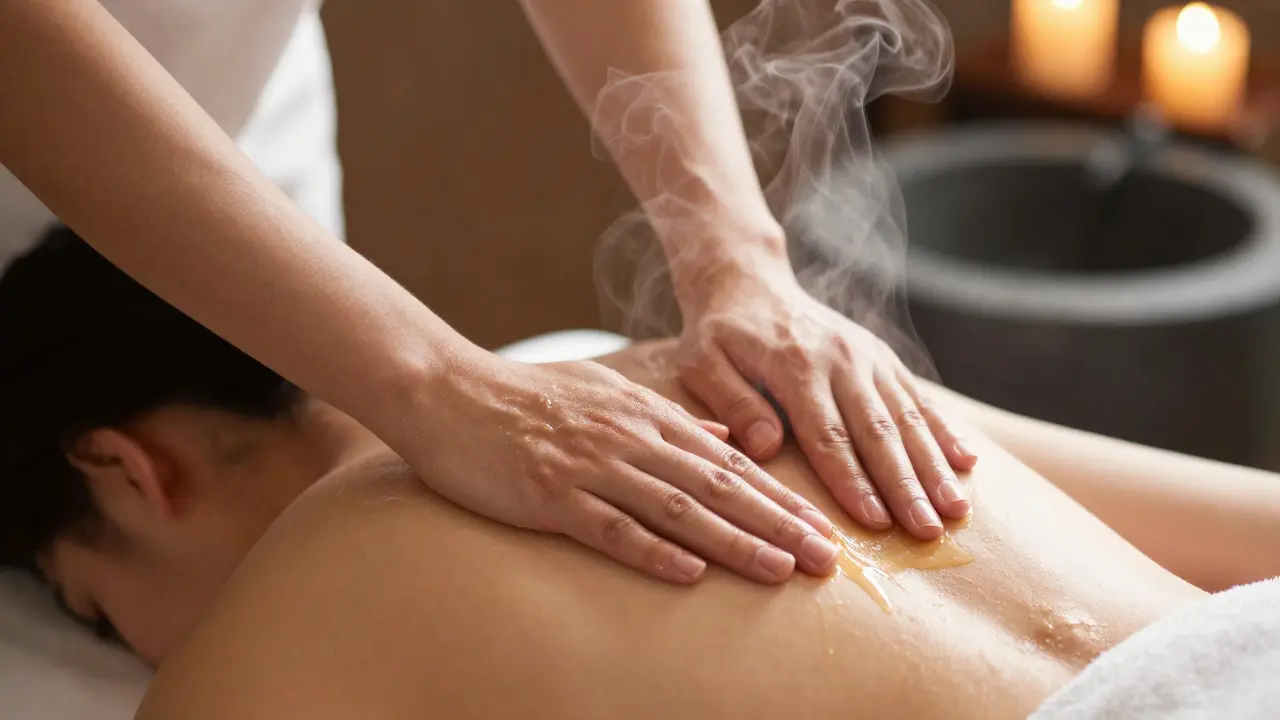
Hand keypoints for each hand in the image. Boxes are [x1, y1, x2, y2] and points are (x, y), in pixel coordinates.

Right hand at [406, 351, 841, 583]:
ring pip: (677, 508)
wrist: (449, 391)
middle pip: (718, 487)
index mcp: (646, 417)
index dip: (779, 497)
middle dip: (777, 523)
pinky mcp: (550, 495)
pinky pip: (610, 528)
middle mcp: (629, 440)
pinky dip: (652, 551)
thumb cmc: (528, 397)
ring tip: (779, 570)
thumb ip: (668, 416)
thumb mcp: (607, 393)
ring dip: (733, 542)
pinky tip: (690, 576)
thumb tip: (724, 436)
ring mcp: (590, 467)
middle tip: (825, 558)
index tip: (820, 526)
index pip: (728, 461)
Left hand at [676, 266, 976, 539]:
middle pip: (878, 432)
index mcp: (796, 366)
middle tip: (929, 531)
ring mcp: (867, 356)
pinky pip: (918, 397)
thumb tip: (765, 447)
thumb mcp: (701, 363)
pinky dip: (945, 430)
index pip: (828, 435)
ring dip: (933, 466)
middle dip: (906, 485)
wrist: (748, 281)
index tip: (875, 522)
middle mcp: (841, 360)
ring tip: (955, 510)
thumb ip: (731, 403)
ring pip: (907, 417)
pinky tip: (968, 462)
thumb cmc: (719, 334)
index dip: (853, 481)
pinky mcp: (882, 356)